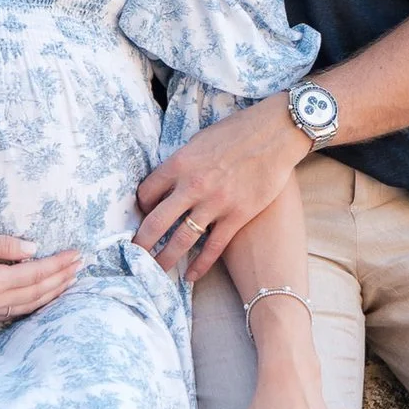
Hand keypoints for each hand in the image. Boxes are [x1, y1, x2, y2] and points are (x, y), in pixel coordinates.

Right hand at [0, 224, 80, 323]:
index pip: (35, 274)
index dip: (59, 264)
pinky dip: (30, 305)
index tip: (77, 254)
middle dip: (61, 280)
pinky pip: (10, 313)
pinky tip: (38, 298)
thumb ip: (2, 245)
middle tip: (81, 266)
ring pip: (25, 307)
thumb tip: (33, 250)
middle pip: (36, 294)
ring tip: (68, 282)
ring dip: (50, 295)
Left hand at [134, 100, 312, 279]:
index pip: (146, 193)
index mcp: (180, 163)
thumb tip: (168, 181)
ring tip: (156, 272)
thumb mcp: (200, 141)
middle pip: (155, 222)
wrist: (275, 134)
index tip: (143, 215)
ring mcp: (215, 203)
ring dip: (165, 259)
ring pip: (181, 240)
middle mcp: (193, 186)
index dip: (140, 208)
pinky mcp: (237, 215)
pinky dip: (200, 265)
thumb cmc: (238, 132)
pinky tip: (191, 276)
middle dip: (141, 243)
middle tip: (133, 256)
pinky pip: (213, 247)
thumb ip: (182, 163)